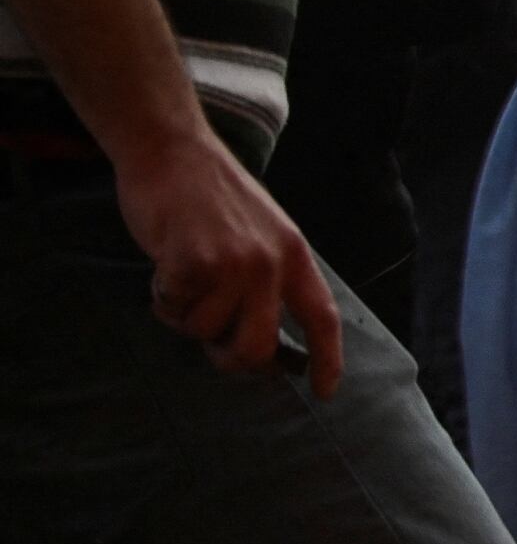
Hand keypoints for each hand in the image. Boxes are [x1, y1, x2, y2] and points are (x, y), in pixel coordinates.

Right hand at [115, 127, 342, 394]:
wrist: (174, 151)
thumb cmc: (211, 198)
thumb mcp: (262, 233)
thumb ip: (268, 281)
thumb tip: (262, 348)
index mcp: (295, 256)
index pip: (321, 318)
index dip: (328, 360)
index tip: (325, 392)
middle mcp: (271, 263)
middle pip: (258, 347)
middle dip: (232, 360)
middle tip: (213, 347)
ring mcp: (233, 263)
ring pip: (206, 331)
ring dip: (185, 317)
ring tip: (182, 280)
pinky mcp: (193, 262)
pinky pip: (174, 310)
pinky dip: (162, 299)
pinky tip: (163, 266)